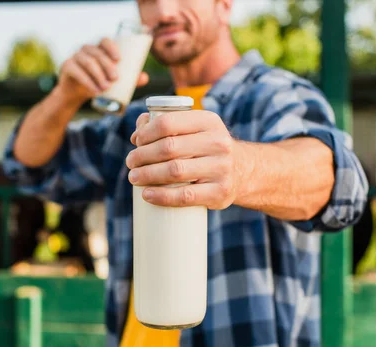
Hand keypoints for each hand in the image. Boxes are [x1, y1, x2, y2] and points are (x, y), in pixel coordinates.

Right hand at [57, 38, 148, 103]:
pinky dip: (87, 82)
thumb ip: (129, 78)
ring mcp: (75, 57)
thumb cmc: (97, 82)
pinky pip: (76, 72)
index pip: (105, 40)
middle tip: (115, 79)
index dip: (112, 47)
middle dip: (107, 66)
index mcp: (98, 48)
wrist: (76, 93)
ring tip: (106, 88)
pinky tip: (94, 91)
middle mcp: (86, 49)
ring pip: (87, 62)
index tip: (119, 59)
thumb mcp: (113, 80)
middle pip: (97, 53)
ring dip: (98, 75)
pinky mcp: (66, 67)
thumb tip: (145, 78)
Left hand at [125, 110, 245, 209]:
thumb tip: (137, 132)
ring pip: (174, 171)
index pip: (168, 122)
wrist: (244, 172)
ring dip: (147, 175)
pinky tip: (147, 195)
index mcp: (209, 122)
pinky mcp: (220, 192)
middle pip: (168, 148)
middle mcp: (218, 142)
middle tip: (131, 163)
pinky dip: (162, 196)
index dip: (146, 133)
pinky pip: (185, 196)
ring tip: (133, 177)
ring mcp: (221, 168)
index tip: (136, 142)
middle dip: (142, 156)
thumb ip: (168, 125)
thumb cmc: (208, 149)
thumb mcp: (196, 130)